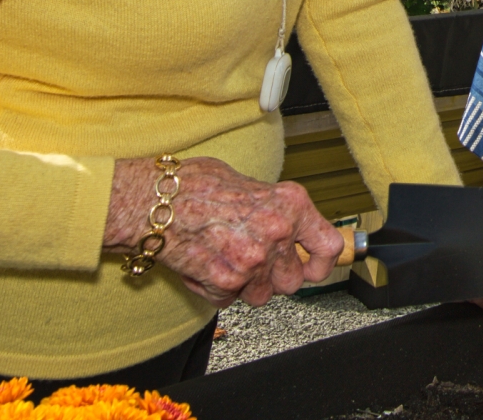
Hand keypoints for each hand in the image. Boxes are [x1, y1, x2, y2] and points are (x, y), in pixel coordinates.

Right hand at [105, 156, 342, 307]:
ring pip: (264, 295)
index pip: (329, 246)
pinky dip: (220, 288)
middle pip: (295, 280)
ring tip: (228, 257)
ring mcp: (252, 262)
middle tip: (257, 259)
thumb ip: (274, 208)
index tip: (314, 265)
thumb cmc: (193, 185)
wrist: (153, 203)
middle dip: (277, 275)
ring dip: (249, 284)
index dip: (322, 262)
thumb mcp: (249, 183)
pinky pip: (232, 299)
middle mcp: (277, 234)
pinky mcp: (225, 284)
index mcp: (290, 205)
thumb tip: (287, 226)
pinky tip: (208, 263)